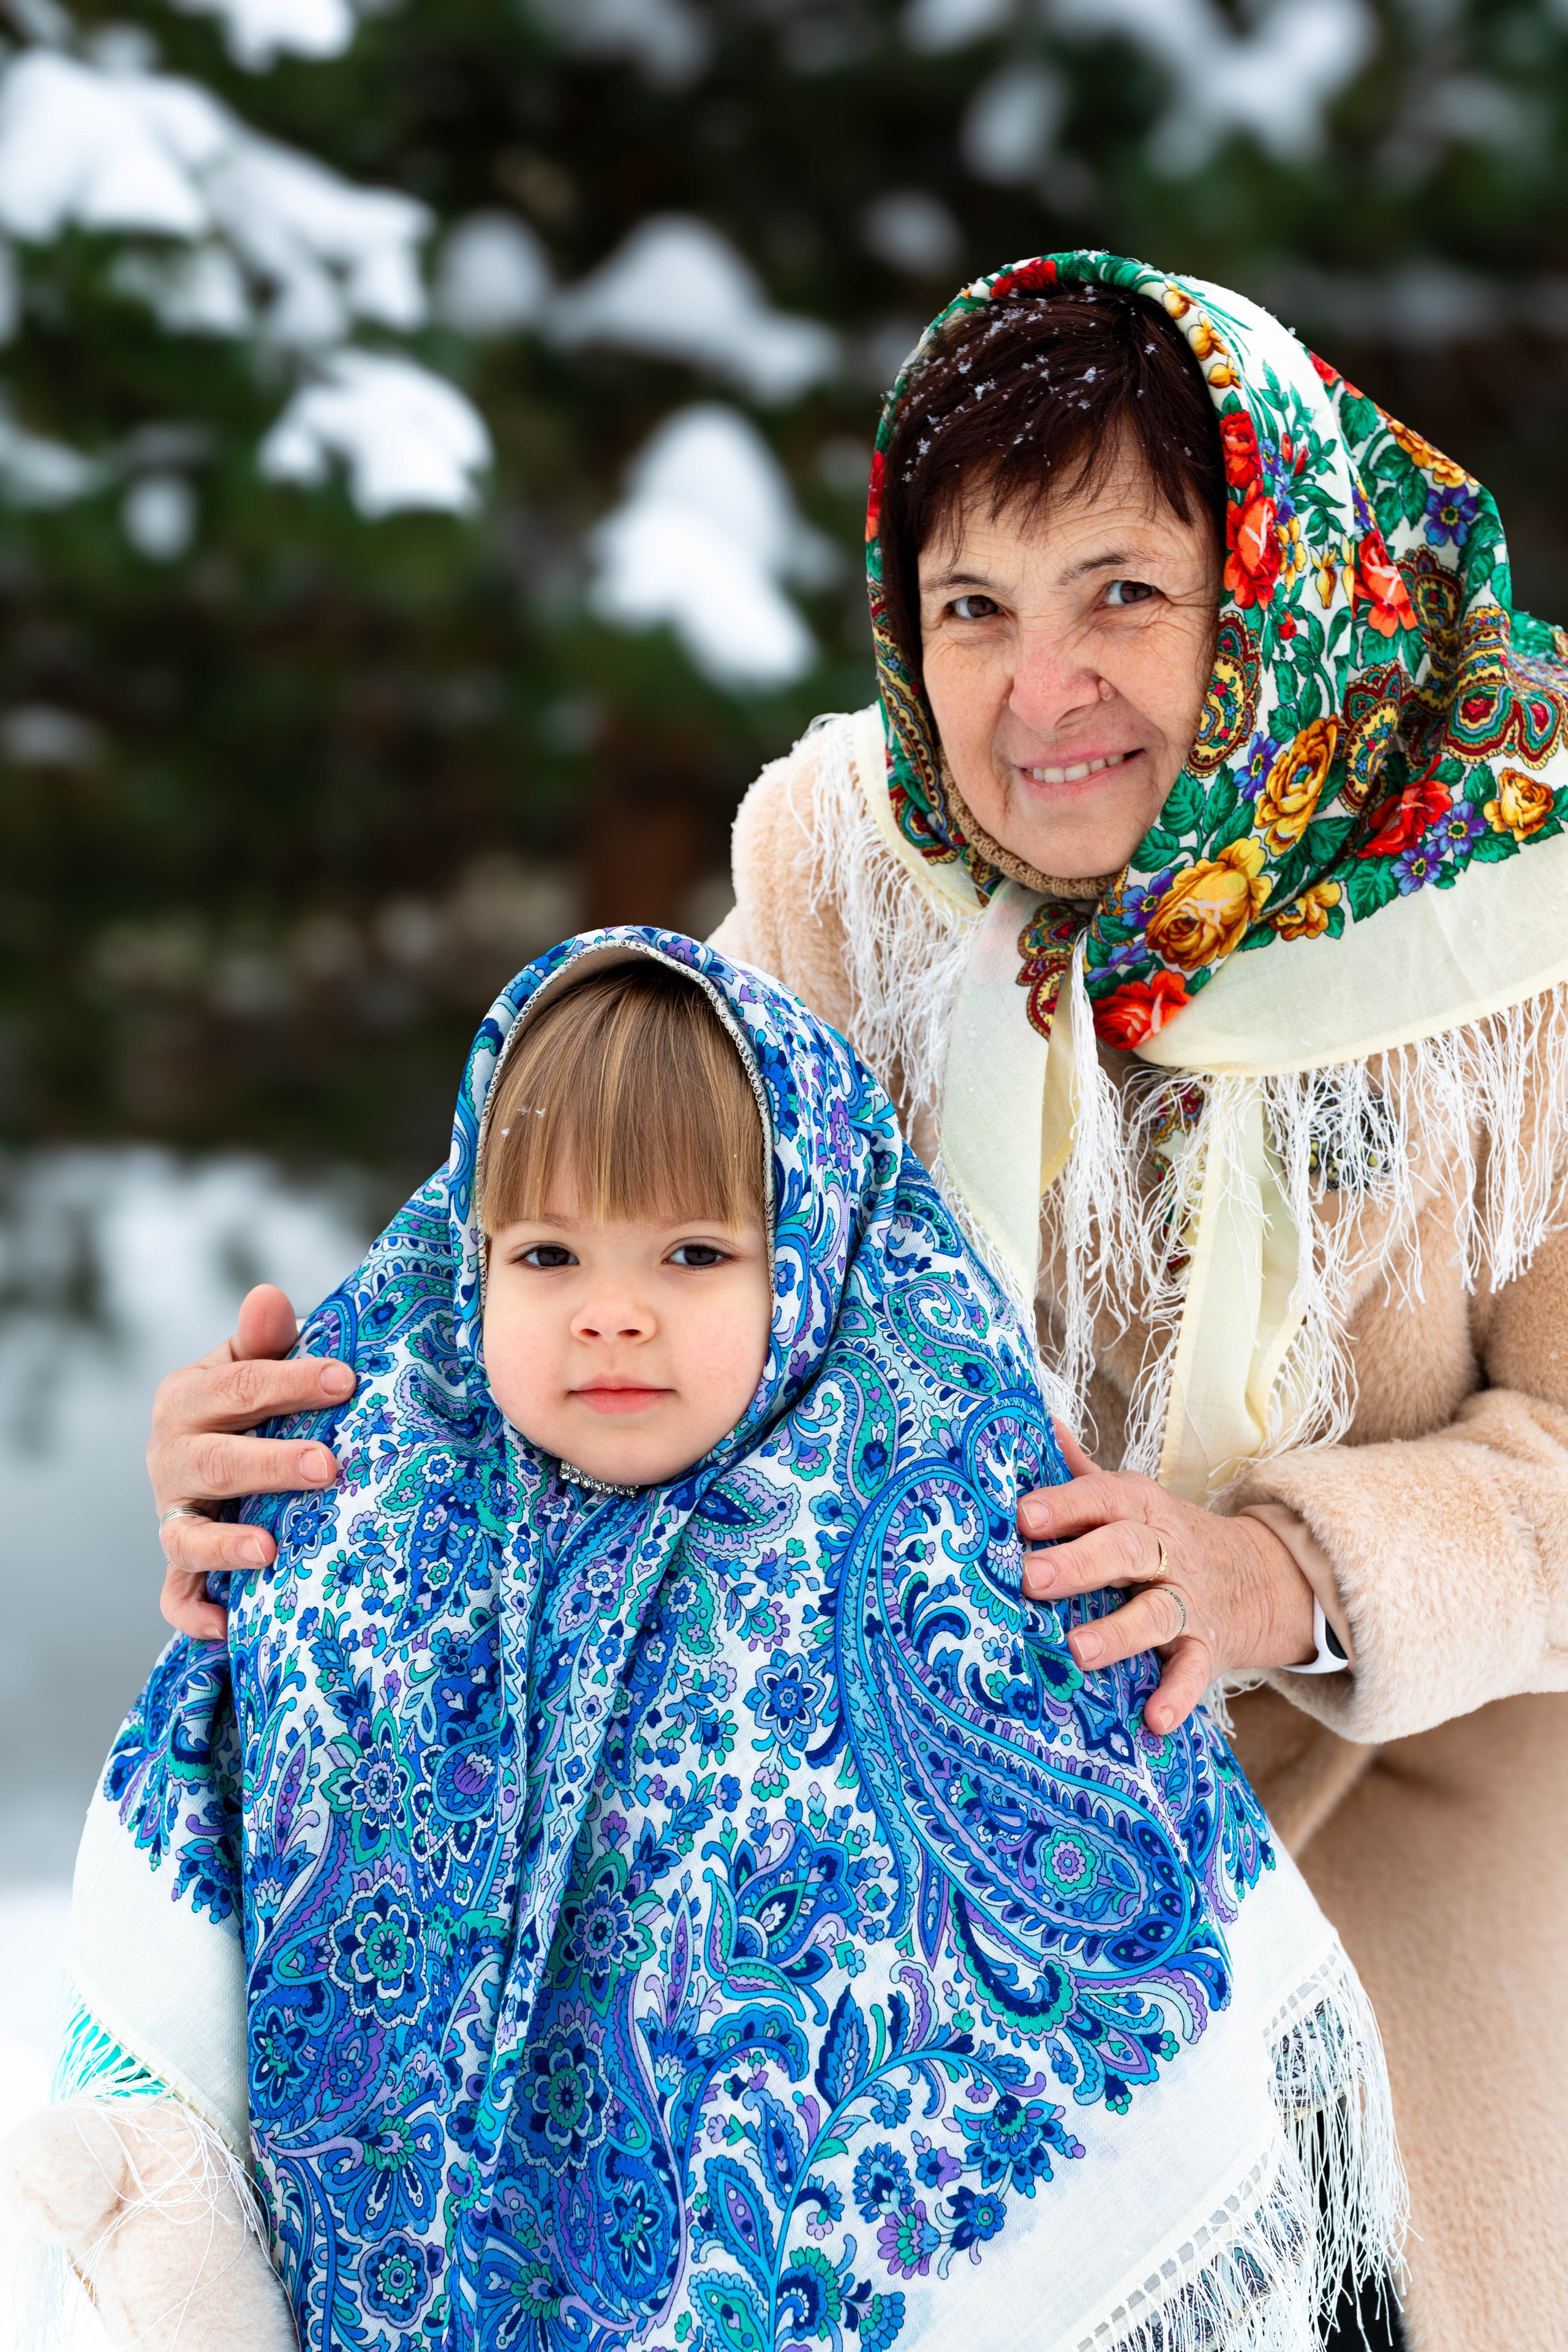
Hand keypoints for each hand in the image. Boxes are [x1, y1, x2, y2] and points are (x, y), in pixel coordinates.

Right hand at [150, 1284, 355, 1642]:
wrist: (217, 1447)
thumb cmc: (251, 1402)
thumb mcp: (254, 1362)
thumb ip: (264, 1339)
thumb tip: (269, 1297)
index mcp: (187, 1398)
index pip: (238, 1387)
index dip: (291, 1382)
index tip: (346, 1379)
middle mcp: (171, 1458)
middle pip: (216, 1463)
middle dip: (270, 1464)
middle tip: (328, 1465)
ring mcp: (173, 1514)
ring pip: (185, 1536)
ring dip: (226, 1545)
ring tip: (271, 1548)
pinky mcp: (180, 1564)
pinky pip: (176, 1598)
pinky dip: (195, 1615)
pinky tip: (230, 1627)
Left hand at [1018, 1421, 1315, 1734]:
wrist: (1262, 1578)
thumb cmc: (1168, 1539)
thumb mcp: (1133, 1501)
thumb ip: (1084, 1475)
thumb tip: (1039, 1424)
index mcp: (1141, 1510)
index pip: (1102, 1498)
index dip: (1064, 1505)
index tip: (1023, 1516)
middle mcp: (1166, 1552)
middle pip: (1126, 1550)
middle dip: (1079, 1563)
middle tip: (1031, 1579)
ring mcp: (1189, 1602)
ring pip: (1156, 1613)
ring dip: (1118, 1632)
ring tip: (1079, 1650)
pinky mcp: (1208, 1648)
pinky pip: (1193, 1672)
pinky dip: (1176, 1695)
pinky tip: (1154, 1720)